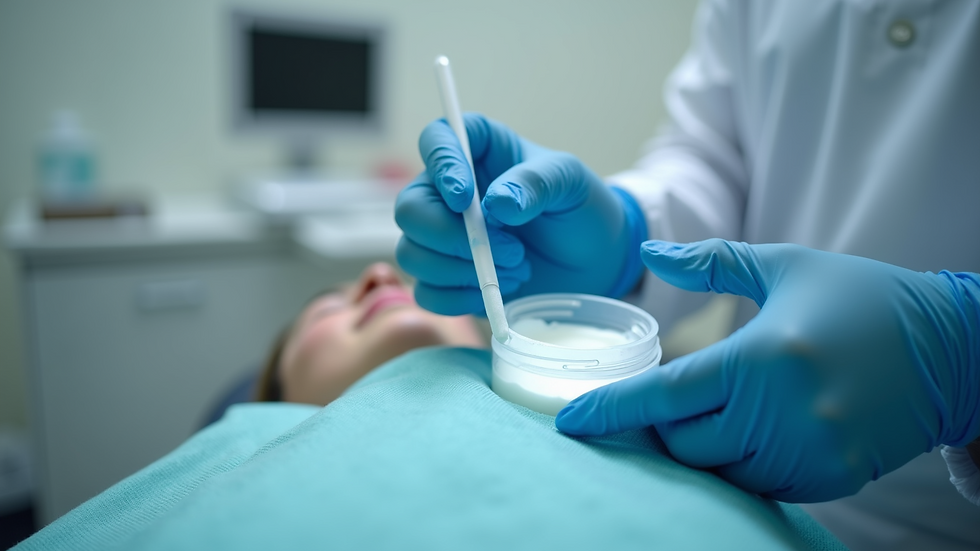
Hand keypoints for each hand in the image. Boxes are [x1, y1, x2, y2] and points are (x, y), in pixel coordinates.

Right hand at [395, 113, 645, 314]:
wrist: (596, 260)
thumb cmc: (580, 208)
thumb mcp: (570, 182)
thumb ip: (537, 183)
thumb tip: (497, 203)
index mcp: (477, 151)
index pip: (437, 140)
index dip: (440, 165)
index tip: (464, 197)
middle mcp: (448, 192)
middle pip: (410, 209)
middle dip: (453, 238)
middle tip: (509, 250)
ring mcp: (443, 237)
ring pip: (412, 255)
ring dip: (462, 271)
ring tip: (516, 269)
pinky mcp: (448, 278)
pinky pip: (427, 293)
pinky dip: (459, 299)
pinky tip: (497, 292)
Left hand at [556, 239, 979, 501]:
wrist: (950, 347)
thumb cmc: (858, 297)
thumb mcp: (784, 266)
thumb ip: (711, 262)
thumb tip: (649, 254)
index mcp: (760, 357)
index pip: (663, 396)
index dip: (610, 411)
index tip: (570, 423)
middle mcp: (779, 414)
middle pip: (681, 441)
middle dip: (660, 424)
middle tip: (663, 398)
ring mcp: (805, 453)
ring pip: (715, 469)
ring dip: (700, 444)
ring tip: (713, 410)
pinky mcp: (826, 478)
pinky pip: (755, 483)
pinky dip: (738, 462)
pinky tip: (748, 431)